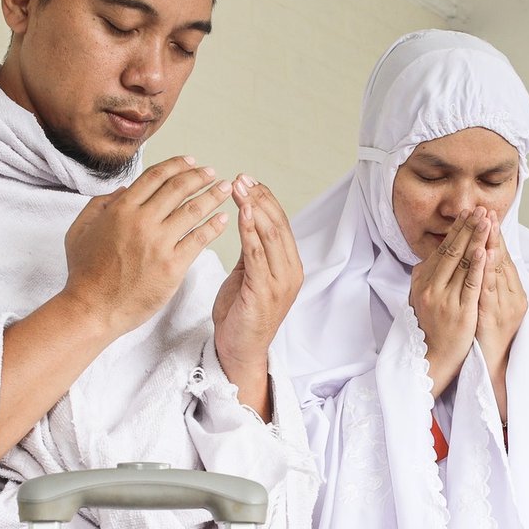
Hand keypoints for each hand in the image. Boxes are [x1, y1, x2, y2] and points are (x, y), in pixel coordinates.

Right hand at [60, 156, 229, 338]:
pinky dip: (214, 226)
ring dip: (213, 196)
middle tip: (212, 173)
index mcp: (121, 209)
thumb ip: (100, 204)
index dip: (176, 166)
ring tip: (226, 190)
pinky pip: (199, 240)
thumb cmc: (84, 272)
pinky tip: (224, 219)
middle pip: (178, 189)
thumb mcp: (80, 229)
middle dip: (199, 177)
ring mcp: (158, 243)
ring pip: (193, 211)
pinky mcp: (172, 266)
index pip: (155, 176)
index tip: (191, 162)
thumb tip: (123, 189)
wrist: (93, 308)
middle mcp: (142, 221)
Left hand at [213, 176, 302, 417]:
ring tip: (238, 188)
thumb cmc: (241, 314)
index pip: (281, 223)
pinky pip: (257, 255)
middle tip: (241, 178)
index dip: (265, 198)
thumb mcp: (248, 275)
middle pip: (278, 224)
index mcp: (289, 265)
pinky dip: (249, 232)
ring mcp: (280, 282)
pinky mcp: (264, 292)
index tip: (247, 180)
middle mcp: (290, 271)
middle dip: (259, 198)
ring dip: (254, 208)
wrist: (239, 350)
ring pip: (271, 236)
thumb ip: (253, 251)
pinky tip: (241, 214)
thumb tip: (247, 220)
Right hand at [408, 208, 488, 396]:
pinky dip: (478, 266)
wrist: (432, 358)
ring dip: (476, 239)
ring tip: (486, 220)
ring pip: (463, 263)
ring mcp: (445, 299)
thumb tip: (428, 257)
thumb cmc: (430, 327)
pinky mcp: (460, 311)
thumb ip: (425, 277)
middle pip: (452, 250)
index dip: (457, 229)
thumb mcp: (420, 298)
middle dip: (468, 227)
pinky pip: (470, 284)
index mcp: (422, 280)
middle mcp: (431, 287)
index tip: (469, 213)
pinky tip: (484, 250)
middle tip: (480, 208)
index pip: (443, 248)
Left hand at [475, 221, 526, 365]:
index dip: (495, 236)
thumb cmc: (488, 334)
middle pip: (503, 261)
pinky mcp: (494, 318)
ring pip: (499, 273)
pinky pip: (490, 291)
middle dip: (494, 235)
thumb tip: (483, 258)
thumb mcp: (490, 304)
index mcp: (513, 292)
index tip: (488, 215)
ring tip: (488, 226)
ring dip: (493, 247)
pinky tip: (484, 256)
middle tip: (488, 211)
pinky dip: (488, 272)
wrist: (491, 366)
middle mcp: (513, 297)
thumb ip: (489, 283)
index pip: (503, 258)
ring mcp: (505, 307)